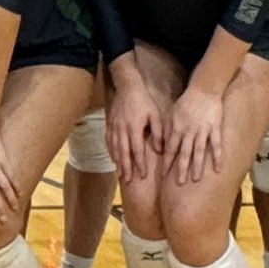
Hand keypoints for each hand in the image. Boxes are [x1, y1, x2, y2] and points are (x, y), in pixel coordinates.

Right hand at [104, 62, 169, 183]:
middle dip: (126, 166)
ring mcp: (114, 127)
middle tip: (128, 179)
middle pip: (123, 152)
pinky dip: (111, 151)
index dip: (139, 163)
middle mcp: (122, 129)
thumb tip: (160, 150)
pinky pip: (108, 141)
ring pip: (114, 148)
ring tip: (120, 174)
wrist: (127, 87)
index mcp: (134, 127)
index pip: (137, 149)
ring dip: (117, 162)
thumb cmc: (144, 101)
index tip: (142, 175)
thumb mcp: (156, 115)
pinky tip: (113, 159)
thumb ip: (158, 133)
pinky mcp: (109, 124)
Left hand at [166, 88, 224, 186]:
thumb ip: (168, 130)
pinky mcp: (215, 128)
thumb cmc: (186, 103)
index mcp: (177, 128)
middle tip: (179, 183)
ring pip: (199, 151)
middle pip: (184, 153)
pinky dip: (217, 157)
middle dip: (181, 169)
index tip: (163, 175)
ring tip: (195, 179)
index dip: (167, 162)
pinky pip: (217, 145)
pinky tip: (218, 169)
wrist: (203, 90)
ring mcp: (203, 131)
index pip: (170, 148)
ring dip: (197, 166)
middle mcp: (189, 131)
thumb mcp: (172, 115)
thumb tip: (163, 146)